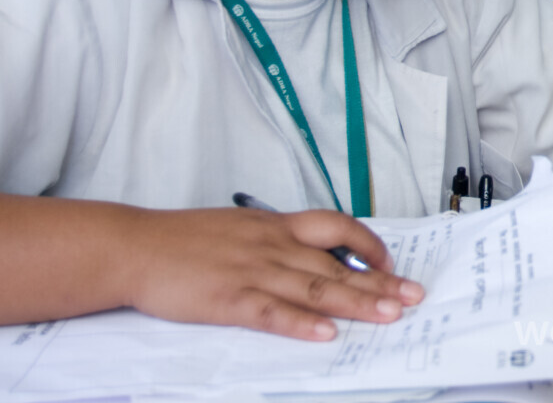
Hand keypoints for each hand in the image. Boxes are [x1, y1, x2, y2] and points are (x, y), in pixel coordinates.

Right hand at [122, 205, 424, 339]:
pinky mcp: (228, 299)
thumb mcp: (240, 227)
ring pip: (315, 287)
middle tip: (413, 296)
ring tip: (388, 315)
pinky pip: (272, 312)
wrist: (134, 246)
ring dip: (356, 303)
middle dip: (379, 282)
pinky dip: (301, 323)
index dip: (369, 245)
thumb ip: (275, 241)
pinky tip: (326, 333)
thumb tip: (310, 255)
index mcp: (276, 225)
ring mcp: (252, 271)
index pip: (337, 228)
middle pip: (336, 264)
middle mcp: (272, 245)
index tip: (392, 263)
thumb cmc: (183, 240)